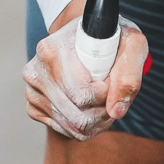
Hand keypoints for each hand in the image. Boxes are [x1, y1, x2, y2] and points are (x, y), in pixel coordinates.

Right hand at [22, 0, 148, 140]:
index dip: (107, 94)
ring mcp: (32, 89)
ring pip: (70, 127)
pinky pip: (62, 129)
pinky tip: (88, 106)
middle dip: (102, 112)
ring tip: (104, 101)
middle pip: (77, 116)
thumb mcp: (131, 43)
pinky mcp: (33, 105)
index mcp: (53, 50)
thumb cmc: (110, 37)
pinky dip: (81, 125)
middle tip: (112, 94)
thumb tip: (116, 111)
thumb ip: (129, 76)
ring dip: (95, 121)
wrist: (88, 34)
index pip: (82, 95)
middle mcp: (36, 70)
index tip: (112, 78)